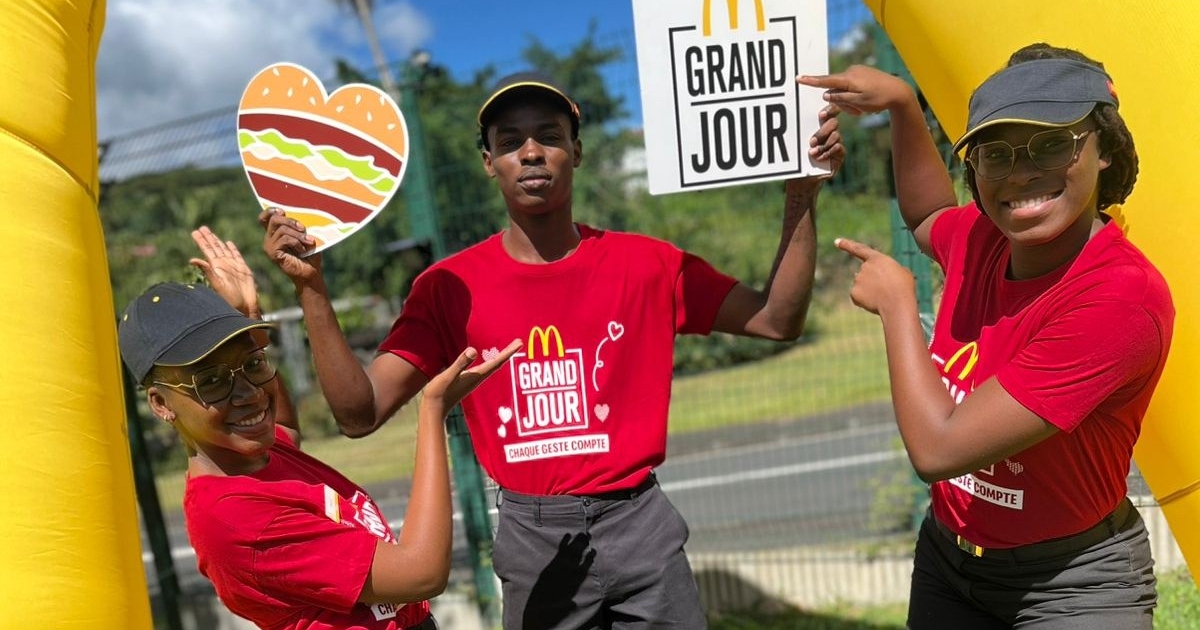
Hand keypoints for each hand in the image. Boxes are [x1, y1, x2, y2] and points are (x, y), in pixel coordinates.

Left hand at [189, 226, 259, 317]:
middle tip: (202, 228)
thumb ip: (207, 271)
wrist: (245, 307)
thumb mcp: (217, 284)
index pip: (207, 250)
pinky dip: (233, 249)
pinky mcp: (243, 269)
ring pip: (224, 250)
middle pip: (214, 248)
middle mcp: (223, 265)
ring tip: (211, 233)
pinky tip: (228, 243)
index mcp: (216, 267)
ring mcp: (233, 266)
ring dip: (218, 241)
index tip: (195, 232)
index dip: (201, 241)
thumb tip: (193, 260)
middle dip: (208, 238)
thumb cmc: (230, 299)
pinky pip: (237, 256)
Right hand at [259, 208, 322, 285]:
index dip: (270, 211)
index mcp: (275, 233)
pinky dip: (297, 242)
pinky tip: (303, 250)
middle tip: (303, 228)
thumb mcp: (306, 237)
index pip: (264, 218)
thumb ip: (299, 226)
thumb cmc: (310, 254)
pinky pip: (285, 240)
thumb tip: (298, 217)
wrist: (311, 273)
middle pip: (274, 219)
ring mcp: (269, 246)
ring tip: (309, 241)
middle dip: (290, 221)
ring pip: (282, 230)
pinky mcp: (272, 253)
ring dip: (299, 235)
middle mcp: (269, 239)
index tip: (282, 211)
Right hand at [423, 339, 522, 411]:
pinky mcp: (467, 382)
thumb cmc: (439, 392)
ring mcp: (473, 380)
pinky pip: (484, 369)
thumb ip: (460, 363)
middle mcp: (478, 378)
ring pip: (492, 367)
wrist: (433, 409)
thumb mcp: (448, 375)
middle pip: (497, 363)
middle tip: (519, 342)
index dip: (508, 351)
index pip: (496, 361)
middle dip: (508, 352)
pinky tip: (490, 361)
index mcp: (476, 375)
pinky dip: (491, 362)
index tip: (520, 343)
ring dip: (501, 357)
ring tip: (509, 349)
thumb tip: (473, 350)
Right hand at [798, 65, 915, 116]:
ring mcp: (857, 72)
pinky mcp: (862, 74)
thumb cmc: (879, 99)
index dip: (811, 81)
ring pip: (843, 90)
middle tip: (857, 112)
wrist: (899, 92)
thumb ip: (840, 99)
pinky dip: (854, 97)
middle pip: (835, 90)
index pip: (825, 81)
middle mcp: (851, 72)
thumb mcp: (858, 103)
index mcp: (849, 79)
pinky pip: (851, 87)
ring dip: (849, 101)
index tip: (798, 78)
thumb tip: (825, 95)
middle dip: (842, 103)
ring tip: (863, 109)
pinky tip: (866, 102)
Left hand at [805, 104, 844, 177]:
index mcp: (820, 125)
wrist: (803, 178)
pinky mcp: (840, 154)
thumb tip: (799, 121)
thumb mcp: (798, 144)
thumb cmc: (799, 159)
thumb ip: (802, 133)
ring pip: (836, 135)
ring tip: (812, 152)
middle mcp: (831, 132)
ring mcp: (837, 142)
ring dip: (823, 144)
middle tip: (811, 141)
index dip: (829, 110)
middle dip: (823, 131)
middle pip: (833, 122)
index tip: (820, 115)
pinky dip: (827, 152)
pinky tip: (819, 158)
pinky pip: (838, 148)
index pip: (829, 111)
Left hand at [834, 238, 915, 315]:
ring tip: (884, 296)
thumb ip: (889, 270)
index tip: (836, 242)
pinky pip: (858, 297)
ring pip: (862, 285)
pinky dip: (865, 301)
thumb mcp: (902, 272)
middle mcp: (864, 267)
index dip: (847, 245)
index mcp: (877, 259)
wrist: (897, 304)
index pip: (859, 249)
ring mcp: (857, 279)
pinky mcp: (853, 292)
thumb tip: (883, 276)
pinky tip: (875, 302)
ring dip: (870, 291)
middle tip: (886, 289)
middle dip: (873, 281)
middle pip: (865, 274)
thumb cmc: (904, 288)